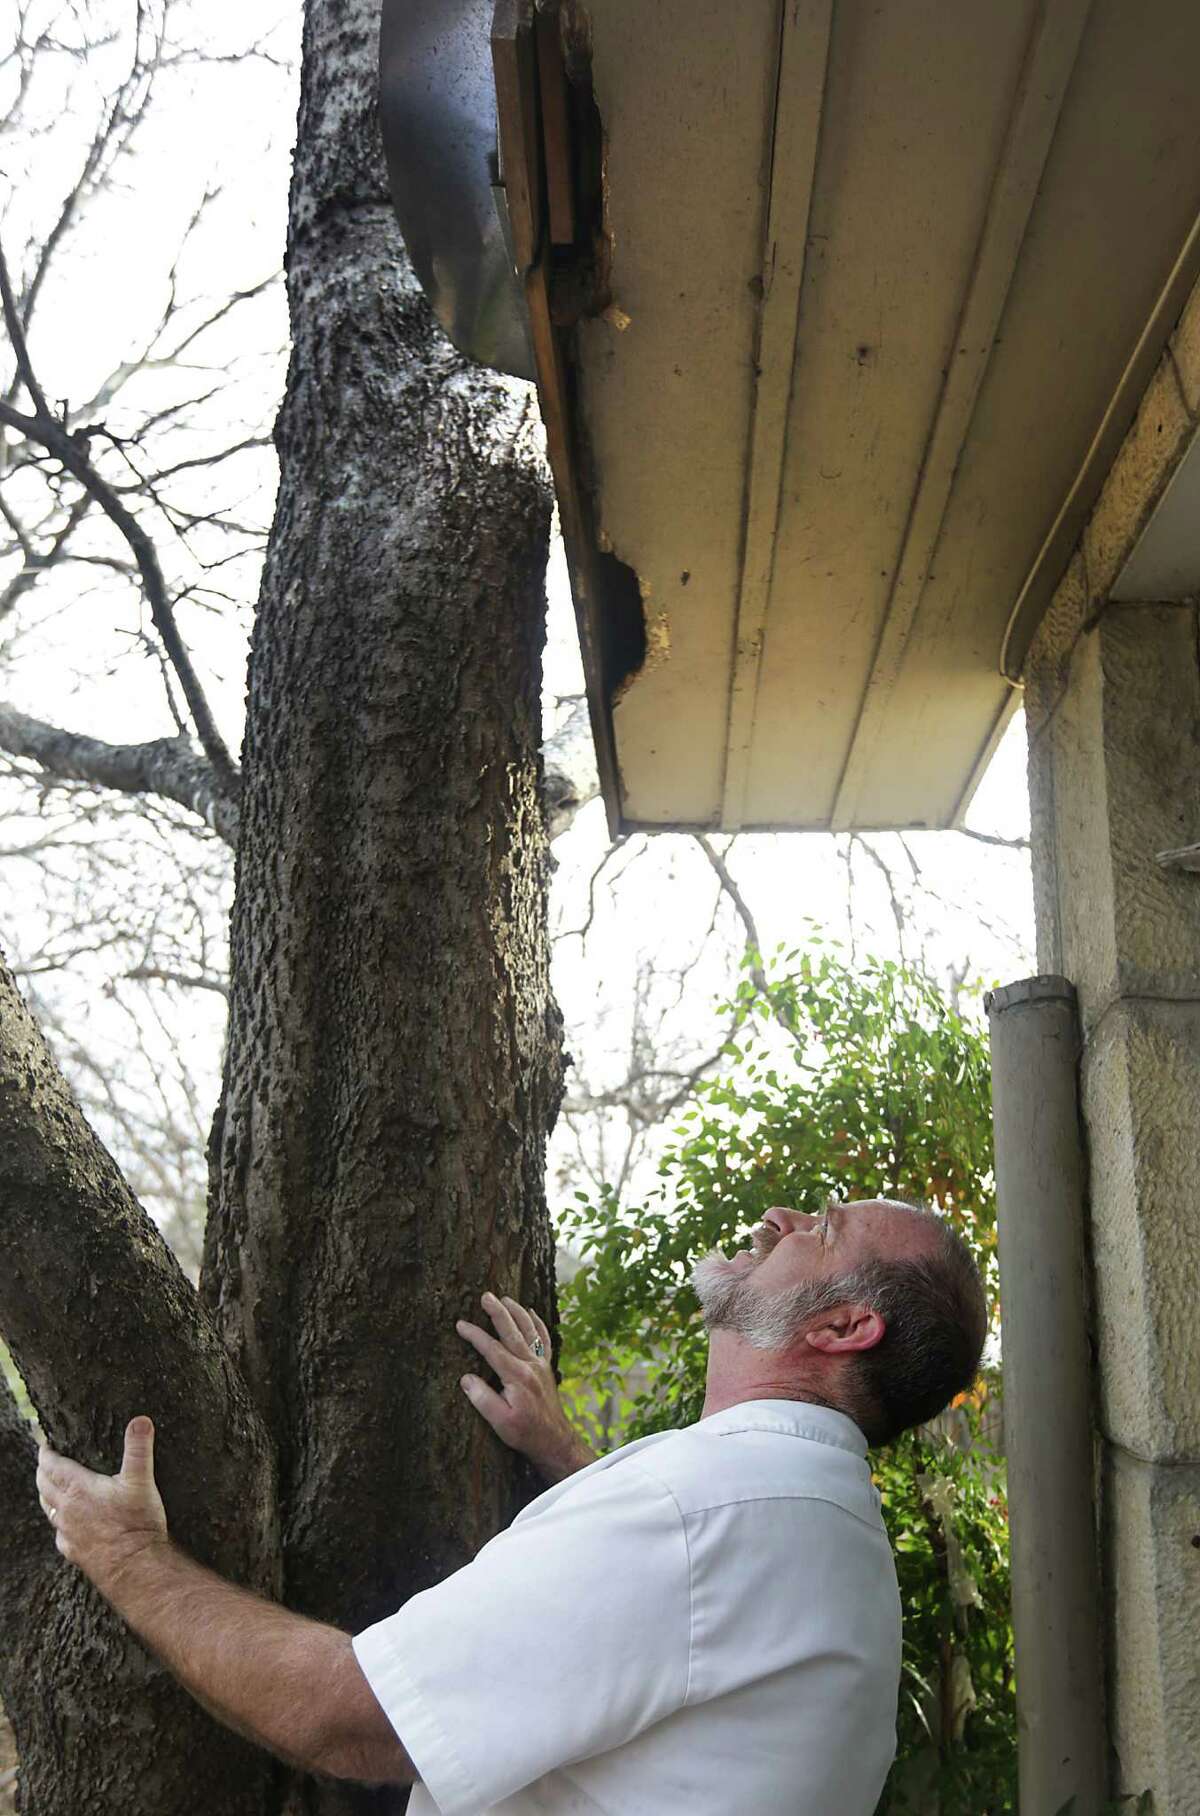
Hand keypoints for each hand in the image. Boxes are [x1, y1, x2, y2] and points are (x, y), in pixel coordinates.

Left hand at [36, 1416, 168, 1596]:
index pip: (52, 1466)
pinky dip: (58, 1522)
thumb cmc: (137, 1523)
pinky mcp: (73, 1551)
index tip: (45, 1443)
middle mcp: (67, 1510)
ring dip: (46, 1495)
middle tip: (44, 1462)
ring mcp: (68, 1532)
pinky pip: (58, 1533)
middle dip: (42, 1471)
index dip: (46, 1453)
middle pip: (44, 1486)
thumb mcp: (141, 1480)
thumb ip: (138, 1449)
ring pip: (48, 1509)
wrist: (135, 1566)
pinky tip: (66, 1523)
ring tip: (49, 1487)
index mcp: (78, 1489)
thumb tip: (140, 1420)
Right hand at [457, 1293, 595, 1484]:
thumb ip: (482, 1398)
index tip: (460, 1324)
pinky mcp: (547, 1367)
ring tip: (504, 1298)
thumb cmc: (525, 1433)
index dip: (475, 1335)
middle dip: (497, 1312)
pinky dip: (538, 1323)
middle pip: (512, 1331)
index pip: (491, 1348)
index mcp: (517, 1376)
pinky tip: (532, 1312)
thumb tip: (466, 1378)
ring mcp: (541, 1364)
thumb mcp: (499, 1421)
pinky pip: (544, 1338)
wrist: (554, 1440)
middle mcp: (530, 1364)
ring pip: (529, 1330)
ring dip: (517, 1312)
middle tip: (485, 1296)